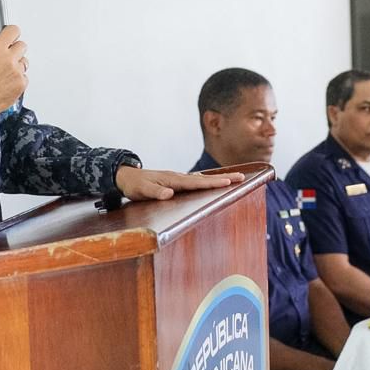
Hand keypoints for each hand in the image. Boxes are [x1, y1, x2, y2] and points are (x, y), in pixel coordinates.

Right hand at [0, 16, 26, 115]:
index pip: (14, 31)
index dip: (9, 32)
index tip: (6, 36)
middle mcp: (10, 60)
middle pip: (22, 45)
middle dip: (13, 48)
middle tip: (2, 56)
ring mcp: (17, 73)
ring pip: (24, 61)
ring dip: (16, 63)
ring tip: (2, 71)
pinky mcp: (21, 85)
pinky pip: (24, 76)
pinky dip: (17, 78)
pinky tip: (5, 81)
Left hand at [114, 166, 243, 200]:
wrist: (126, 176)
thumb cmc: (134, 184)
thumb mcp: (141, 190)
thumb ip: (155, 192)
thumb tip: (169, 193)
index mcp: (173, 179)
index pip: (196, 182)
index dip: (213, 183)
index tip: (228, 181)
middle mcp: (178, 177)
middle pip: (205, 178)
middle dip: (224, 178)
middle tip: (242, 177)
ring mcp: (178, 178)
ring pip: (203, 178)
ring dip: (219, 178)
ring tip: (235, 178)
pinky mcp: (177, 181)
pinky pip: (196, 181)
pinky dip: (208, 180)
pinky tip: (213, 182)